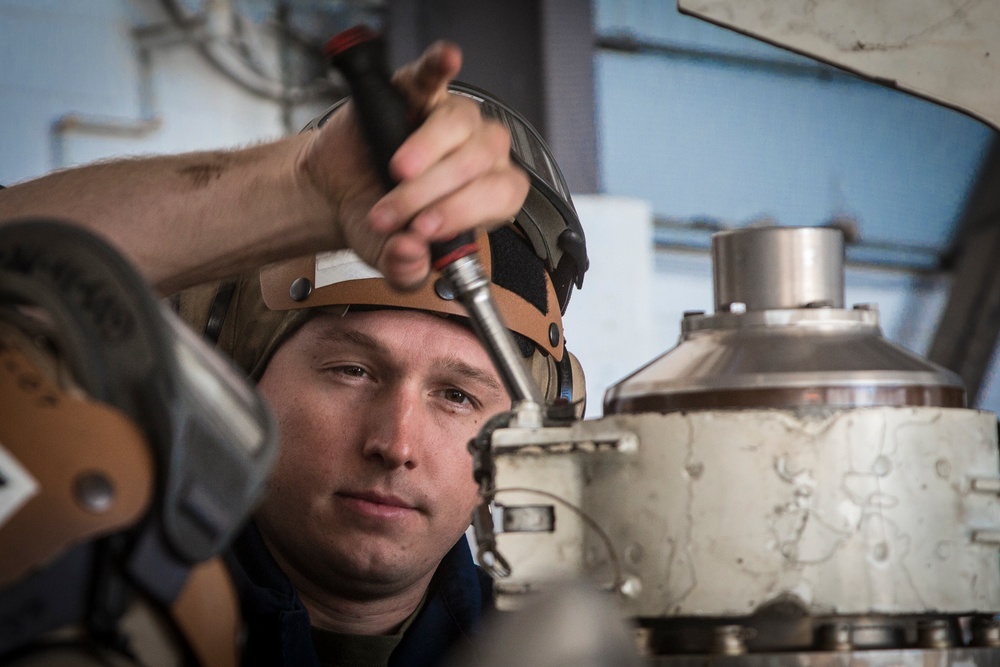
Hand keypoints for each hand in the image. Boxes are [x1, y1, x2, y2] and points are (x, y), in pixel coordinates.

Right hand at [300, 41, 529, 289]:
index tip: (424, 228)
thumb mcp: (390, 259)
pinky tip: (447, 59)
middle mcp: (480, 154)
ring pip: (460, 124)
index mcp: (488, 196)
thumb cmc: (376, 221)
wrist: (336, 194)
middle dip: (429, 194)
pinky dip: (441, 65)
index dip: (465, 212)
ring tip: (395, 171)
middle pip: (478, 162)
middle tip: (390, 214)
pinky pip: (435, 75)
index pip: (501, 196)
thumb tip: (412, 256)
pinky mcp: (418, 92)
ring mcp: (452, 119)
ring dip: (427, 150)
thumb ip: (406, 270)